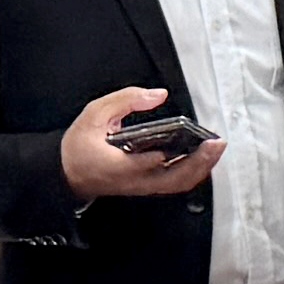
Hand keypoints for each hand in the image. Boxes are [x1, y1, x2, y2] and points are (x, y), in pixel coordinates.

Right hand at [60, 86, 225, 201]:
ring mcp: (141, 187)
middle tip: (215, 143)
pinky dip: (193, 172)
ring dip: (201, 168)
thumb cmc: (80, 146)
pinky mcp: (146, 187)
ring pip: (177, 184)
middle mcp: (133, 181)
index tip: (180, 143)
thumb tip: (157, 95)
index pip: (143, 164)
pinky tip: (203, 158)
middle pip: (172, 179)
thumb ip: (125, 100)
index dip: (160, 157)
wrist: (67, 172)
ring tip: (215, 149)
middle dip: (199, 163)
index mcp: (115, 165)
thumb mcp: (94, 114)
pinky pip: (175, 184)